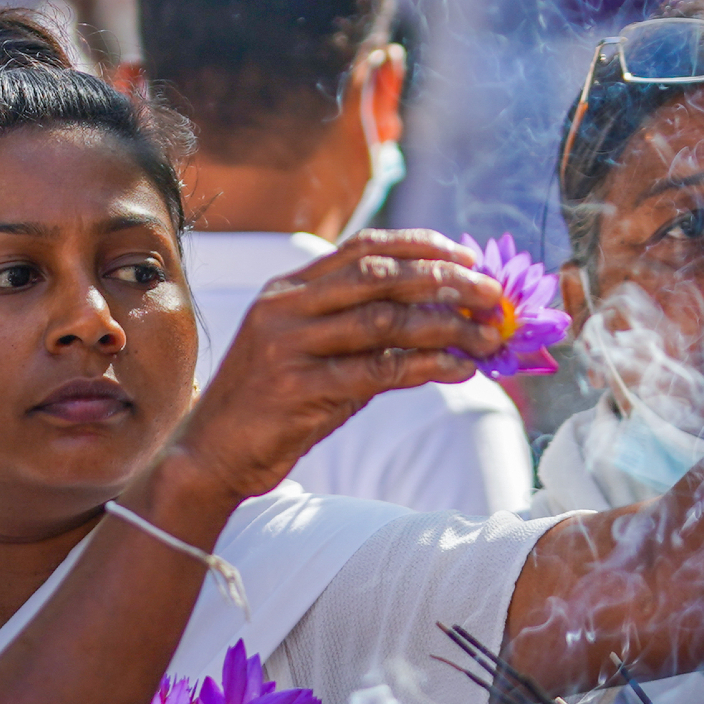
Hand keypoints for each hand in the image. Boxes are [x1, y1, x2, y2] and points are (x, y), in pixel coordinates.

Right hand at [168, 229, 504, 500]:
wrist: (210, 455)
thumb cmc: (270, 408)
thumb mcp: (313, 357)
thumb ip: (363, 335)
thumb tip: (442, 323)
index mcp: (288, 289)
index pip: (365, 248)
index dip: (422, 247)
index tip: (470, 256)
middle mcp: (286, 307)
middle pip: (382, 276)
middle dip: (447, 281)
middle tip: (494, 295)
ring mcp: (288, 346)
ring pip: (385, 320)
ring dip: (447, 325)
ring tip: (489, 335)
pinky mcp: (297, 388)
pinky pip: (378, 370)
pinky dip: (427, 366)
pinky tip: (459, 368)